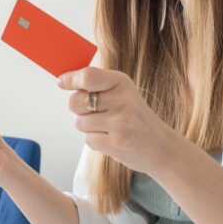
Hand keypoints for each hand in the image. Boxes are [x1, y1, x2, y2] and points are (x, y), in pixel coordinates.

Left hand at [57, 67, 179, 174]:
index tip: (61, 82)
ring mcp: (120, 123)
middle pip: (75, 101)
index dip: (70, 80)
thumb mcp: (121, 92)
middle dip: (78, 109)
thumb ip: (95, 84)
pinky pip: (88, 140)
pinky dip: (96, 140)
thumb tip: (61, 80)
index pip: (87, 77)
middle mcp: (122, 100)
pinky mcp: (117, 144)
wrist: (161, 146)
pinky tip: (112, 138)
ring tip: (108, 127)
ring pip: (80, 123)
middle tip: (94, 111)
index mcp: (121, 82)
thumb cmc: (134, 117)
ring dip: (89, 127)